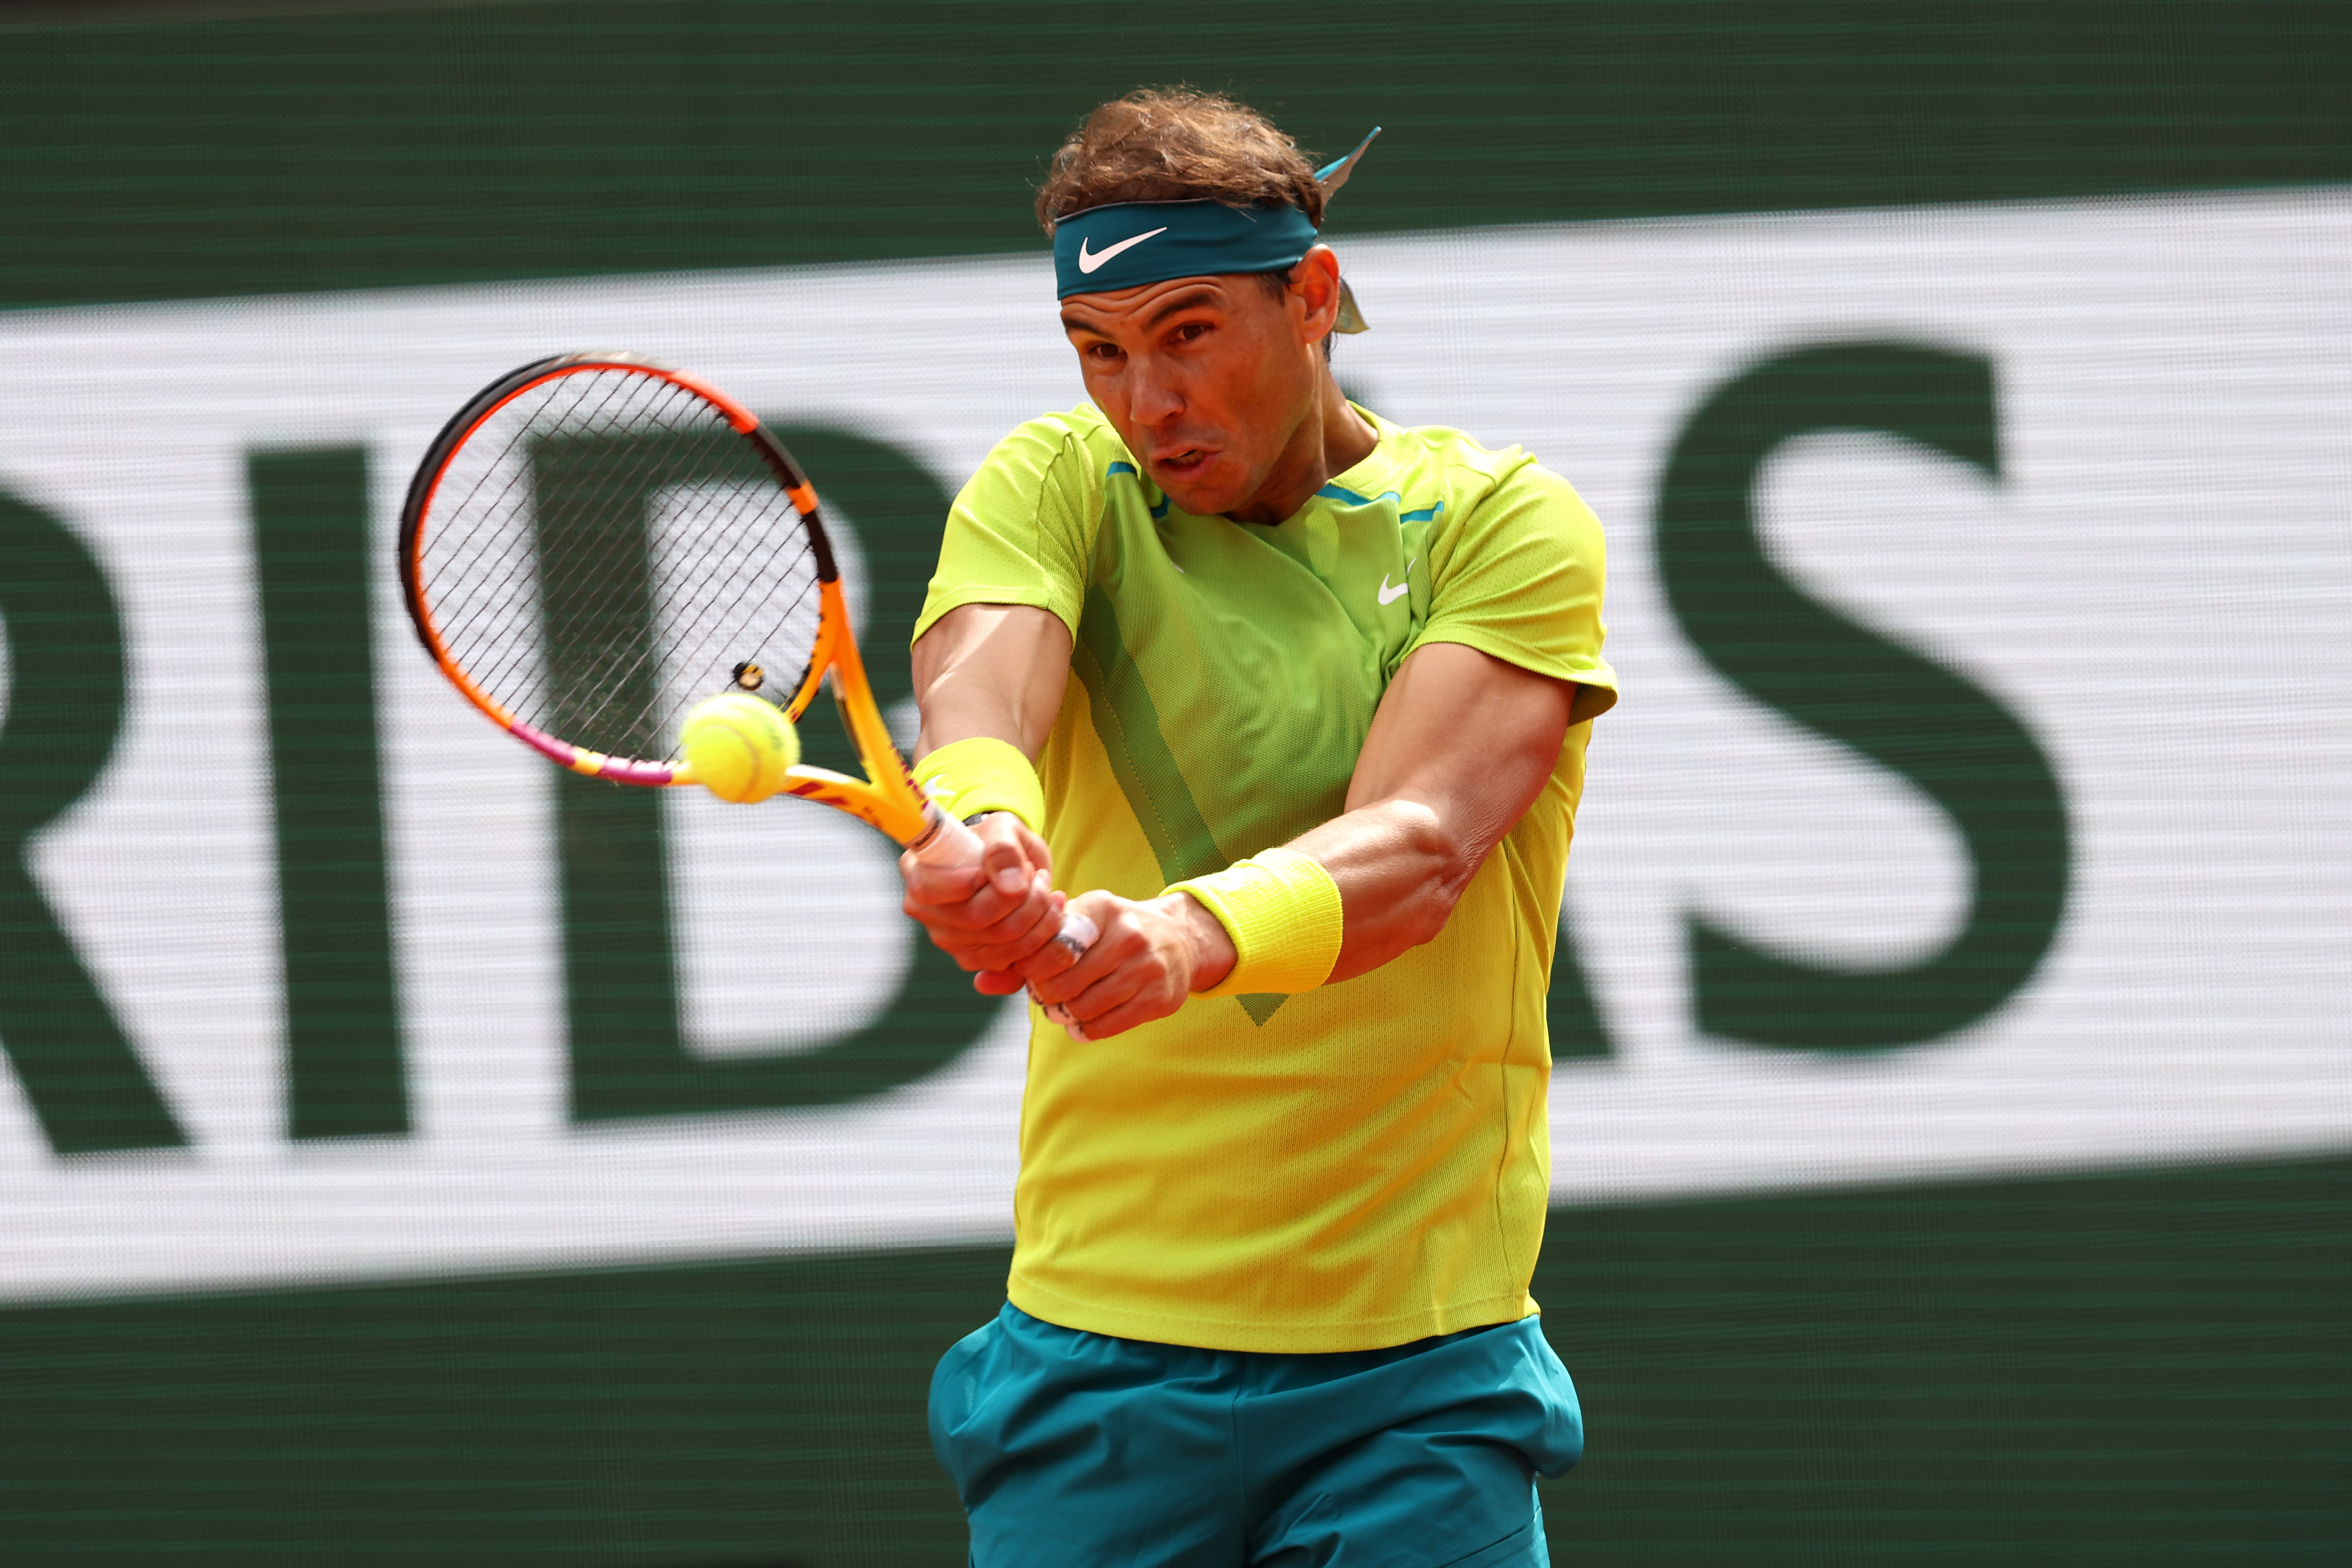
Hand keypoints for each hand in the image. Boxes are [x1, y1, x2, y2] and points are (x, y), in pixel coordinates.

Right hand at [899, 814, 1069, 979]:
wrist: (1013, 866)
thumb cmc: (999, 842)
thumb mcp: (1003, 828)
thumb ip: (1003, 848)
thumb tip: (1010, 885)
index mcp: (918, 873)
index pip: (929, 889)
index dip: (970, 881)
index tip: (1002, 866)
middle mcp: (927, 912)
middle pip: (975, 919)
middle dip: (1022, 897)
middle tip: (1039, 875)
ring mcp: (949, 940)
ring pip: (1000, 944)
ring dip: (1038, 917)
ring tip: (1046, 889)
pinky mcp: (974, 959)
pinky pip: (1012, 961)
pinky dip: (1041, 938)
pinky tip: (1049, 914)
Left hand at [1024, 890, 1236, 1039]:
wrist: (1179, 941)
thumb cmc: (1114, 933)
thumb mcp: (1080, 923)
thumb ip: (1032, 948)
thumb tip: (980, 982)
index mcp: (1102, 908)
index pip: (1051, 946)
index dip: (1031, 968)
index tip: (1031, 973)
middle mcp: (1129, 935)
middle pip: (1064, 983)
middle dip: (1046, 995)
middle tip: (1045, 995)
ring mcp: (1147, 969)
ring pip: (1083, 1008)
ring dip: (1065, 1015)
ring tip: (1064, 1008)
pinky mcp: (1158, 999)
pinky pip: (1105, 1026)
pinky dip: (1085, 1029)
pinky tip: (1083, 1021)